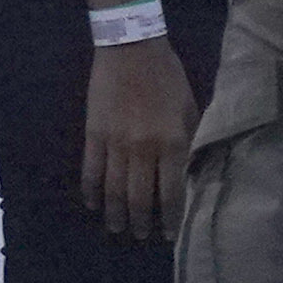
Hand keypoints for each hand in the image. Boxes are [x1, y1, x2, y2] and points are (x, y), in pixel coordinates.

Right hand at [80, 31, 192, 238]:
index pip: (170, 192)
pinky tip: (93, 203)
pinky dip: (91, 190)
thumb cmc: (167, 76)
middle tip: (140, 235)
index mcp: (171, 142)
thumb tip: (191, 172)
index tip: (168, 234)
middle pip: (138, 197)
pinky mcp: (94, 134)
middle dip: (140, 222)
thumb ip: (190, 140)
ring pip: (113, 189)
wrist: (131, 47)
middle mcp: (143, 149)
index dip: (169, 217)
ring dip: (115, 213)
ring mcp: (115, 143)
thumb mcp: (190, 107)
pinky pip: (91, 169)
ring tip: (116, 228)